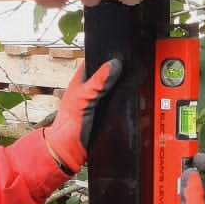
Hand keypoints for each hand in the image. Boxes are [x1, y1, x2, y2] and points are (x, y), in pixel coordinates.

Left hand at [45, 59, 122, 174]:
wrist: (70, 149)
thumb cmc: (69, 124)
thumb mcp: (84, 97)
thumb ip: (98, 81)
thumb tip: (114, 64)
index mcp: (81, 81)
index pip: (95, 61)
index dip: (107, 56)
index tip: (121, 54)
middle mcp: (90, 90)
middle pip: (108, 75)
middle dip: (120, 73)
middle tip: (133, 69)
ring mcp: (99, 102)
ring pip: (115, 90)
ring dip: (124, 89)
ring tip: (136, 83)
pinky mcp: (106, 114)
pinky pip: (118, 104)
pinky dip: (125, 103)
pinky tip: (132, 101)